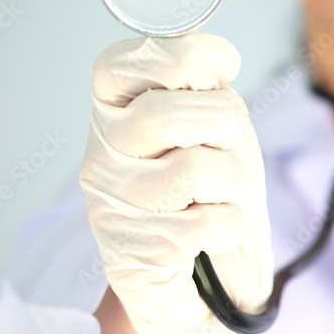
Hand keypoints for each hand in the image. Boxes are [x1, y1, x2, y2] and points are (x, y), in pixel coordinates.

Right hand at [79, 32, 272, 333]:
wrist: (210, 277)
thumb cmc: (211, 187)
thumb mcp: (212, 121)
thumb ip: (203, 85)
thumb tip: (213, 56)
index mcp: (112, 110)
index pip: (123, 62)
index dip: (185, 58)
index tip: (217, 72)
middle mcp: (100, 154)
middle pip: (165, 114)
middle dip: (223, 120)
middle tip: (227, 140)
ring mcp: (111, 206)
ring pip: (193, 169)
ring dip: (233, 179)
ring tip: (224, 190)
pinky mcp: (132, 256)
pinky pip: (207, 223)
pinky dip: (233, 225)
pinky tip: (218, 231)